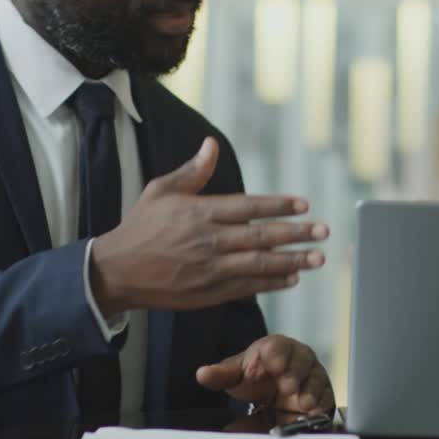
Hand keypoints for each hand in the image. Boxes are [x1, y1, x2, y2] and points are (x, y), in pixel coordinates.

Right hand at [90, 138, 328, 313]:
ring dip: (291, 261)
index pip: (248, 207)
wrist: (115, 272)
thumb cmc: (140, 227)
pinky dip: (271, 283)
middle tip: (323, 232)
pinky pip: (247, 287)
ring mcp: (209, 270)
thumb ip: (193, 171)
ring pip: (258, 265)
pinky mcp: (207, 293)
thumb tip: (211, 144)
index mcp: (199, 212)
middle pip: (260, 237)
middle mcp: (208, 241)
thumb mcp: (161, 191)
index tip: (303, 205)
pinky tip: (292, 277)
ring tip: (317, 258)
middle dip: (296, 234)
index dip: (278, 206)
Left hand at [196, 335, 334, 415]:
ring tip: (302, 403)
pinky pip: (326, 397)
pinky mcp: (322, 394)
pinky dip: (321, 405)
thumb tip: (202, 374)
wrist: (272, 393)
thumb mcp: (236, 375)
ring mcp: (312, 375)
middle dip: (295, 373)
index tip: (272, 365)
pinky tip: (313, 413)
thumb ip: (221, 375)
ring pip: (316, 378)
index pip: (278, 345)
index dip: (276, 354)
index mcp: (275, 347)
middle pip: (301, 360)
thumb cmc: (255, 376)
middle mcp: (298, 358)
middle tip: (287, 386)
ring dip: (310, 391)